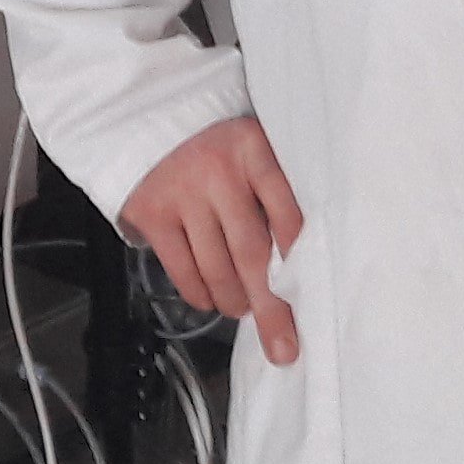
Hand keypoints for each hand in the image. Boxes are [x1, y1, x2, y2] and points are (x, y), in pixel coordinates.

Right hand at [122, 117, 305, 365]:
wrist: (150, 117)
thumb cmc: (218, 149)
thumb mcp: (253, 154)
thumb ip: (275, 195)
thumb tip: (301, 269)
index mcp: (254, 150)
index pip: (287, 214)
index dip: (300, 262)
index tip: (313, 300)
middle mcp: (217, 170)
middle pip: (252, 254)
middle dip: (271, 308)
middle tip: (283, 346)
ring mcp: (181, 191)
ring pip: (216, 269)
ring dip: (234, 301)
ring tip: (242, 307)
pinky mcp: (151, 212)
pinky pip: (182, 271)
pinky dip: (200, 294)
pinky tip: (210, 297)